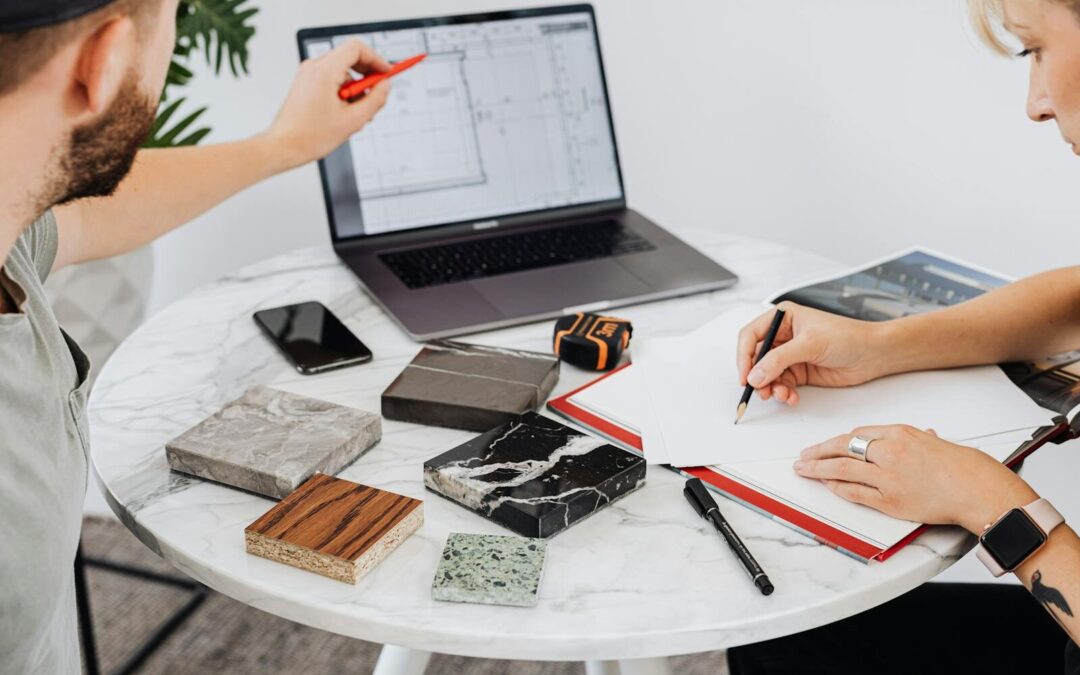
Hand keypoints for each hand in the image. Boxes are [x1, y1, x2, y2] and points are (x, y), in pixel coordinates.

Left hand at [264, 39, 391, 171]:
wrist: (284, 147)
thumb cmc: (309, 136)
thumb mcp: (353, 120)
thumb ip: (375, 100)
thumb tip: (385, 86)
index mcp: (324, 71)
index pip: (356, 49)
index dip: (376, 59)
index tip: (386, 73)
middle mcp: (314, 68)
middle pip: (350, 58)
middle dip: (367, 77)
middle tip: (376, 94)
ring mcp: (308, 75)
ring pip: (342, 72)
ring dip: (355, 89)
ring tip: (356, 113)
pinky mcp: (306, 84)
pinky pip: (332, 80)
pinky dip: (343, 92)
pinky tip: (344, 113)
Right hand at [736, 302, 884, 405]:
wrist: (873, 354)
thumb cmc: (847, 336)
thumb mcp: (809, 344)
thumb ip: (778, 360)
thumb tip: (754, 375)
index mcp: (782, 318)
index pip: (751, 336)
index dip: (744, 356)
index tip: (745, 376)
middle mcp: (783, 336)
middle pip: (756, 358)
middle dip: (758, 376)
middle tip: (761, 391)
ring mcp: (791, 355)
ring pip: (768, 375)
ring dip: (771, 388)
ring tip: (781, 395)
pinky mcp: (799, 372)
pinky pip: (782, 385)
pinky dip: (784, 393)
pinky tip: (792, 397)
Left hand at [793, 425, 1038, 533]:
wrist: (978, 489)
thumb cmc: (964, 467)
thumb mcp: (936, 442)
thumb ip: (920, 439)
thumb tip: (920, 435)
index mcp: (900, 433)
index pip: (858, 433)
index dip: (838, 441)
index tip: (827, 445)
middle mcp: (890, 451)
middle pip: (843, 447)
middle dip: (818, 451)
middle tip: (804, 455)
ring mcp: (887, 477)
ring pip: (842, 470)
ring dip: (818, 469)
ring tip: (803, 470)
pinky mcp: (890, 500)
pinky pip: (855, 492)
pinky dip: (838, 488)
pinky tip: (827, 485)